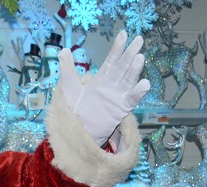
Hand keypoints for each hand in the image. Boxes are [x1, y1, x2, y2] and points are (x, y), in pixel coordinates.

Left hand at [57, 31, 149, 145]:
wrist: (78, 131)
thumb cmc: (75, 111)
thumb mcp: (70, 89)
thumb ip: (68, 71)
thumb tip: (63, 50)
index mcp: (101, 79)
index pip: (112, 60)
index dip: (117, 47)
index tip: (124, 34)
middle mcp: (112, 85)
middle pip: (123, 67)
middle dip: (130, 53)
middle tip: (139, 39)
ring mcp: (118, 96)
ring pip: (128, 80)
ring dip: (134, 70)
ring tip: (140, 58)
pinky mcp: (121, 109)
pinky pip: (131, 99)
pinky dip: (137, 92)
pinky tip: (144, 84)